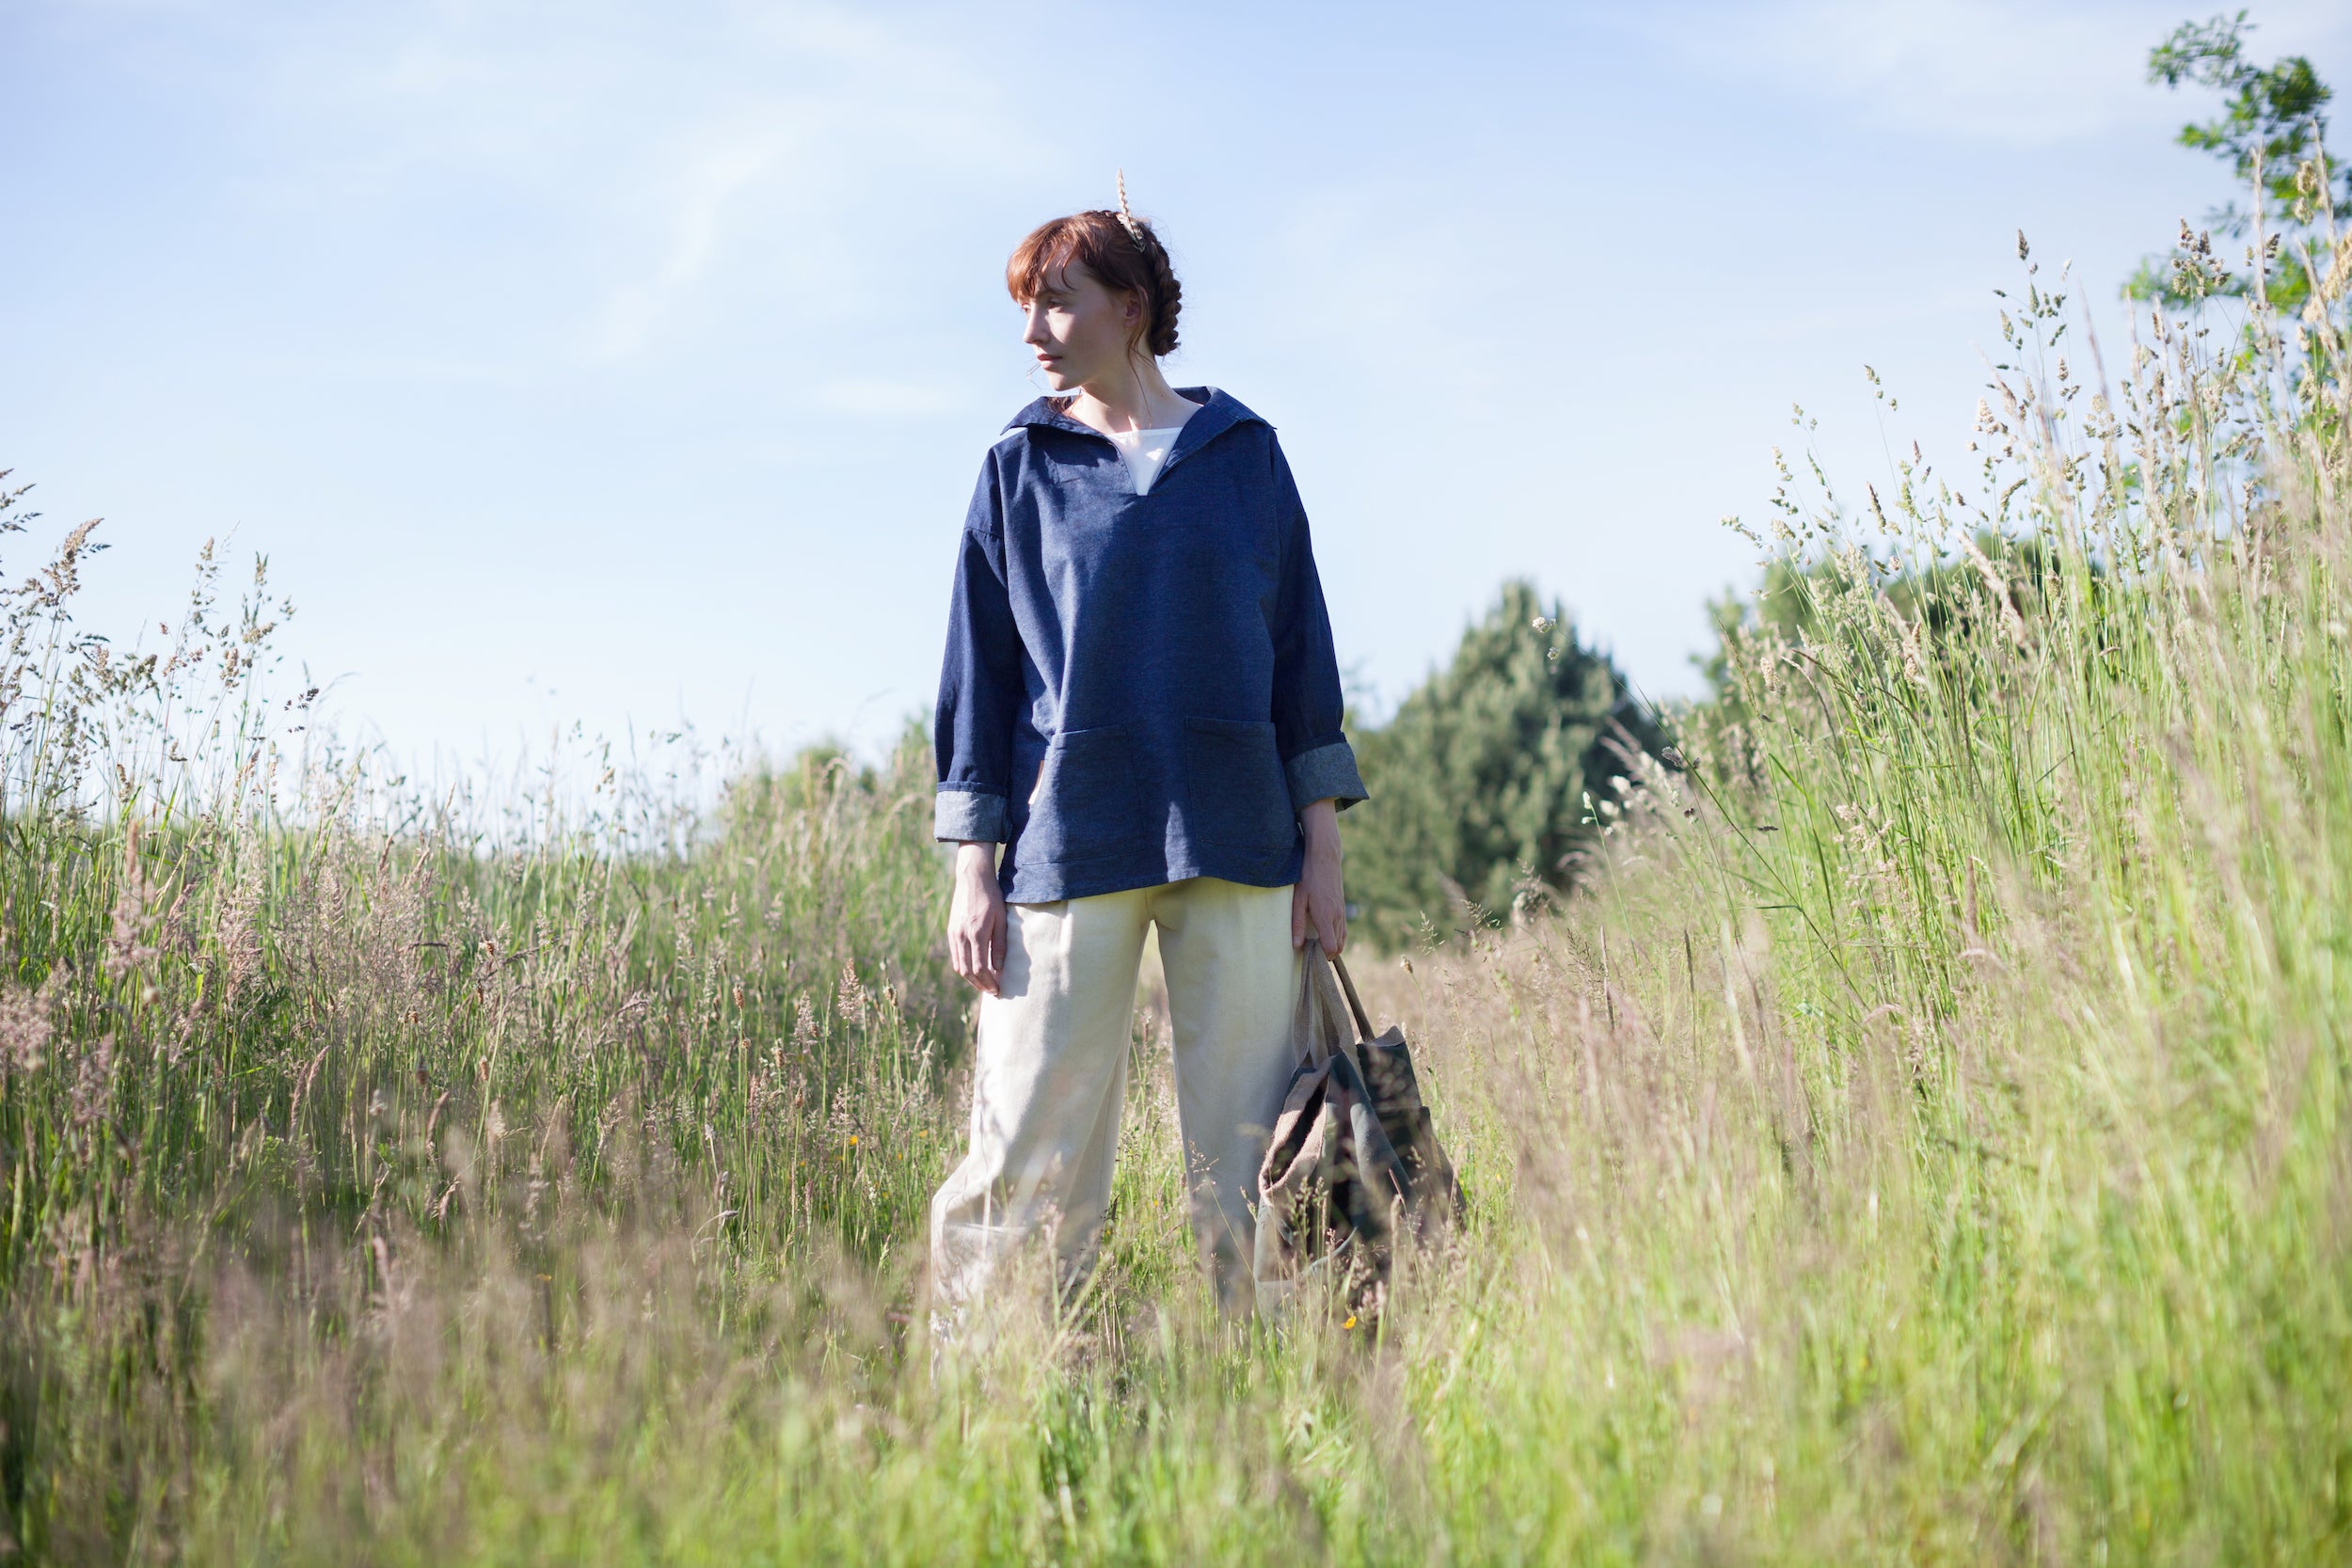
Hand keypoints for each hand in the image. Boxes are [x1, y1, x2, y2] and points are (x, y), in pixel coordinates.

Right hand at [948, 841, 1007, 995]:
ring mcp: (954, 934)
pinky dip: (963, 967)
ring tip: (983, 983)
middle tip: (991, 991)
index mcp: (976, 934)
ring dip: (971, 978)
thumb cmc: (992, 897)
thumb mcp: (1002, 920)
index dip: (989, 982)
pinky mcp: (951, 931)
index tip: (998, 990)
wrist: (972, 878)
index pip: (980, 968)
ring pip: (959, 966)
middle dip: (980, 984)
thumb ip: (1000, 945)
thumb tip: (999, 969)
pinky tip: (973, 969)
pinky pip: (955, 955)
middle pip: (968, 971)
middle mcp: (962, 936)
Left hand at [1289, 798, 1345, 954]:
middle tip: (1312, 955)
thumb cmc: (1308, 877)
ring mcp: (1342, 912)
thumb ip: (1297, 924)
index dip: (1323, 956)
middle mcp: (1337, 916)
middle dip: (1327, 954)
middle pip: (1338, 946)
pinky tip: (1325, 936)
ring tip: (1317, 948)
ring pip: (1342, 938)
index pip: (1331, 947)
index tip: (1311, 957)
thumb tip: (1297, 946)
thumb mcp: (1298, 900)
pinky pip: (1342, 929)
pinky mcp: (1342, 907)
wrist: (1325, 857)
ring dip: (1333, 947)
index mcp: (1325, 916)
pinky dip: (1336, 937)